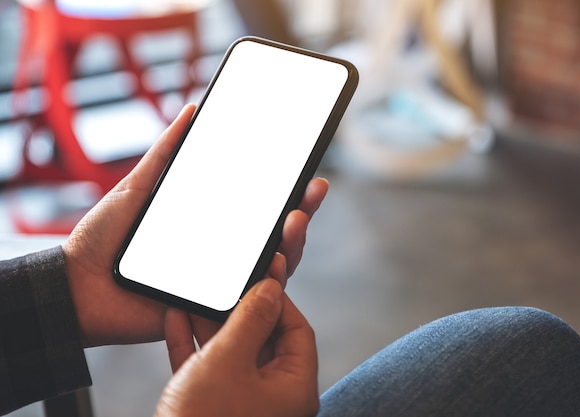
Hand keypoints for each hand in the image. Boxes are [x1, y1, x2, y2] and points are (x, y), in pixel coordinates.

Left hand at [62, 104, 328, 346]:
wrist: (75, 288)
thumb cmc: (105, 240)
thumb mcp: (138, 188)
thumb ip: (166, 154)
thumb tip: (193, 111)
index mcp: (212, 226)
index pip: (259, 210)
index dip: (286, 192)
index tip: (306, 170)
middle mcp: (223, 254)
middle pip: (275, 236)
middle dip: (302, 212)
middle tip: (314, 189)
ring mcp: (220, 283)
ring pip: (271, 267)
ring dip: (292, 243)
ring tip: (297, 218)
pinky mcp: (212, 311)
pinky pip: (247, 300)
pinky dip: (267, 280)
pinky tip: (276, 257)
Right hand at [157, 279, 319, 416]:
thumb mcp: (229, 359)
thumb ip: (251, 318)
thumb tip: (271, 288)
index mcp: (293, 388)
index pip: (297, 330)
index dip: (280, 299)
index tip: (264, 275)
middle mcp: (274, 397)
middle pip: (265, 339)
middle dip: (240, 309)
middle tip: (228, 282)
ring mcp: (243, 404)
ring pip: (232, 353)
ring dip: (212, 324)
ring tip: (198, 296)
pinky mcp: (212, 409)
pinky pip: (208, 369)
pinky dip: (194, 346)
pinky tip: (177, 320)